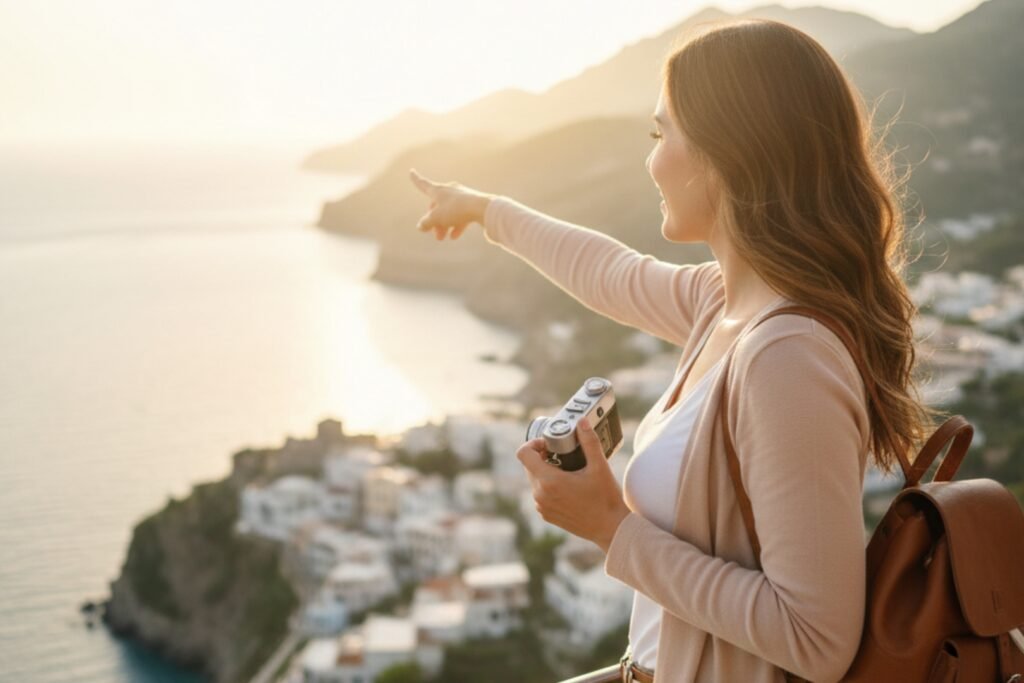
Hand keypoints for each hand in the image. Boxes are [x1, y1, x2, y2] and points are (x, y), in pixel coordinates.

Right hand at [409, 168, 493, 240]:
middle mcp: (450, 191)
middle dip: (434, 221)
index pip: (423, 184)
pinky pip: (461, 215)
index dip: (416, 179)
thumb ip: (426, 223)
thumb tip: (421, 226)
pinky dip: (456, 225)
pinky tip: (454, 236)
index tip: (411, 171)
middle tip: (435, 234)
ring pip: (449, 212)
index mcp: (438, 190)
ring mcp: (462, 197)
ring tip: (442, 238)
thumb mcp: (436, 218)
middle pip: (437, 206)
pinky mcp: (472, 205)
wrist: (482, 208)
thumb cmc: (456, 210)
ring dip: (444, 225)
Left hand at [517, 417, 630, 552]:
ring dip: (546, 471)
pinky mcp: (547, 515)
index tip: (549, 444)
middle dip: (543, 456)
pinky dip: (549, 486)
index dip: (533, 444)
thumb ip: (589, 442)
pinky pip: (540, 493)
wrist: (611, 528)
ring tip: (568, 470)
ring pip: (535, 480)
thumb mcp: (599, 467)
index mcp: (549, 482)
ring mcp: (542, 507)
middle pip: (529, 466)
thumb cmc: (606, 499)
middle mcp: (540, 495)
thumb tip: (582, 422)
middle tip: (563, 453)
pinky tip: (569, 486)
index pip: (523, 454)